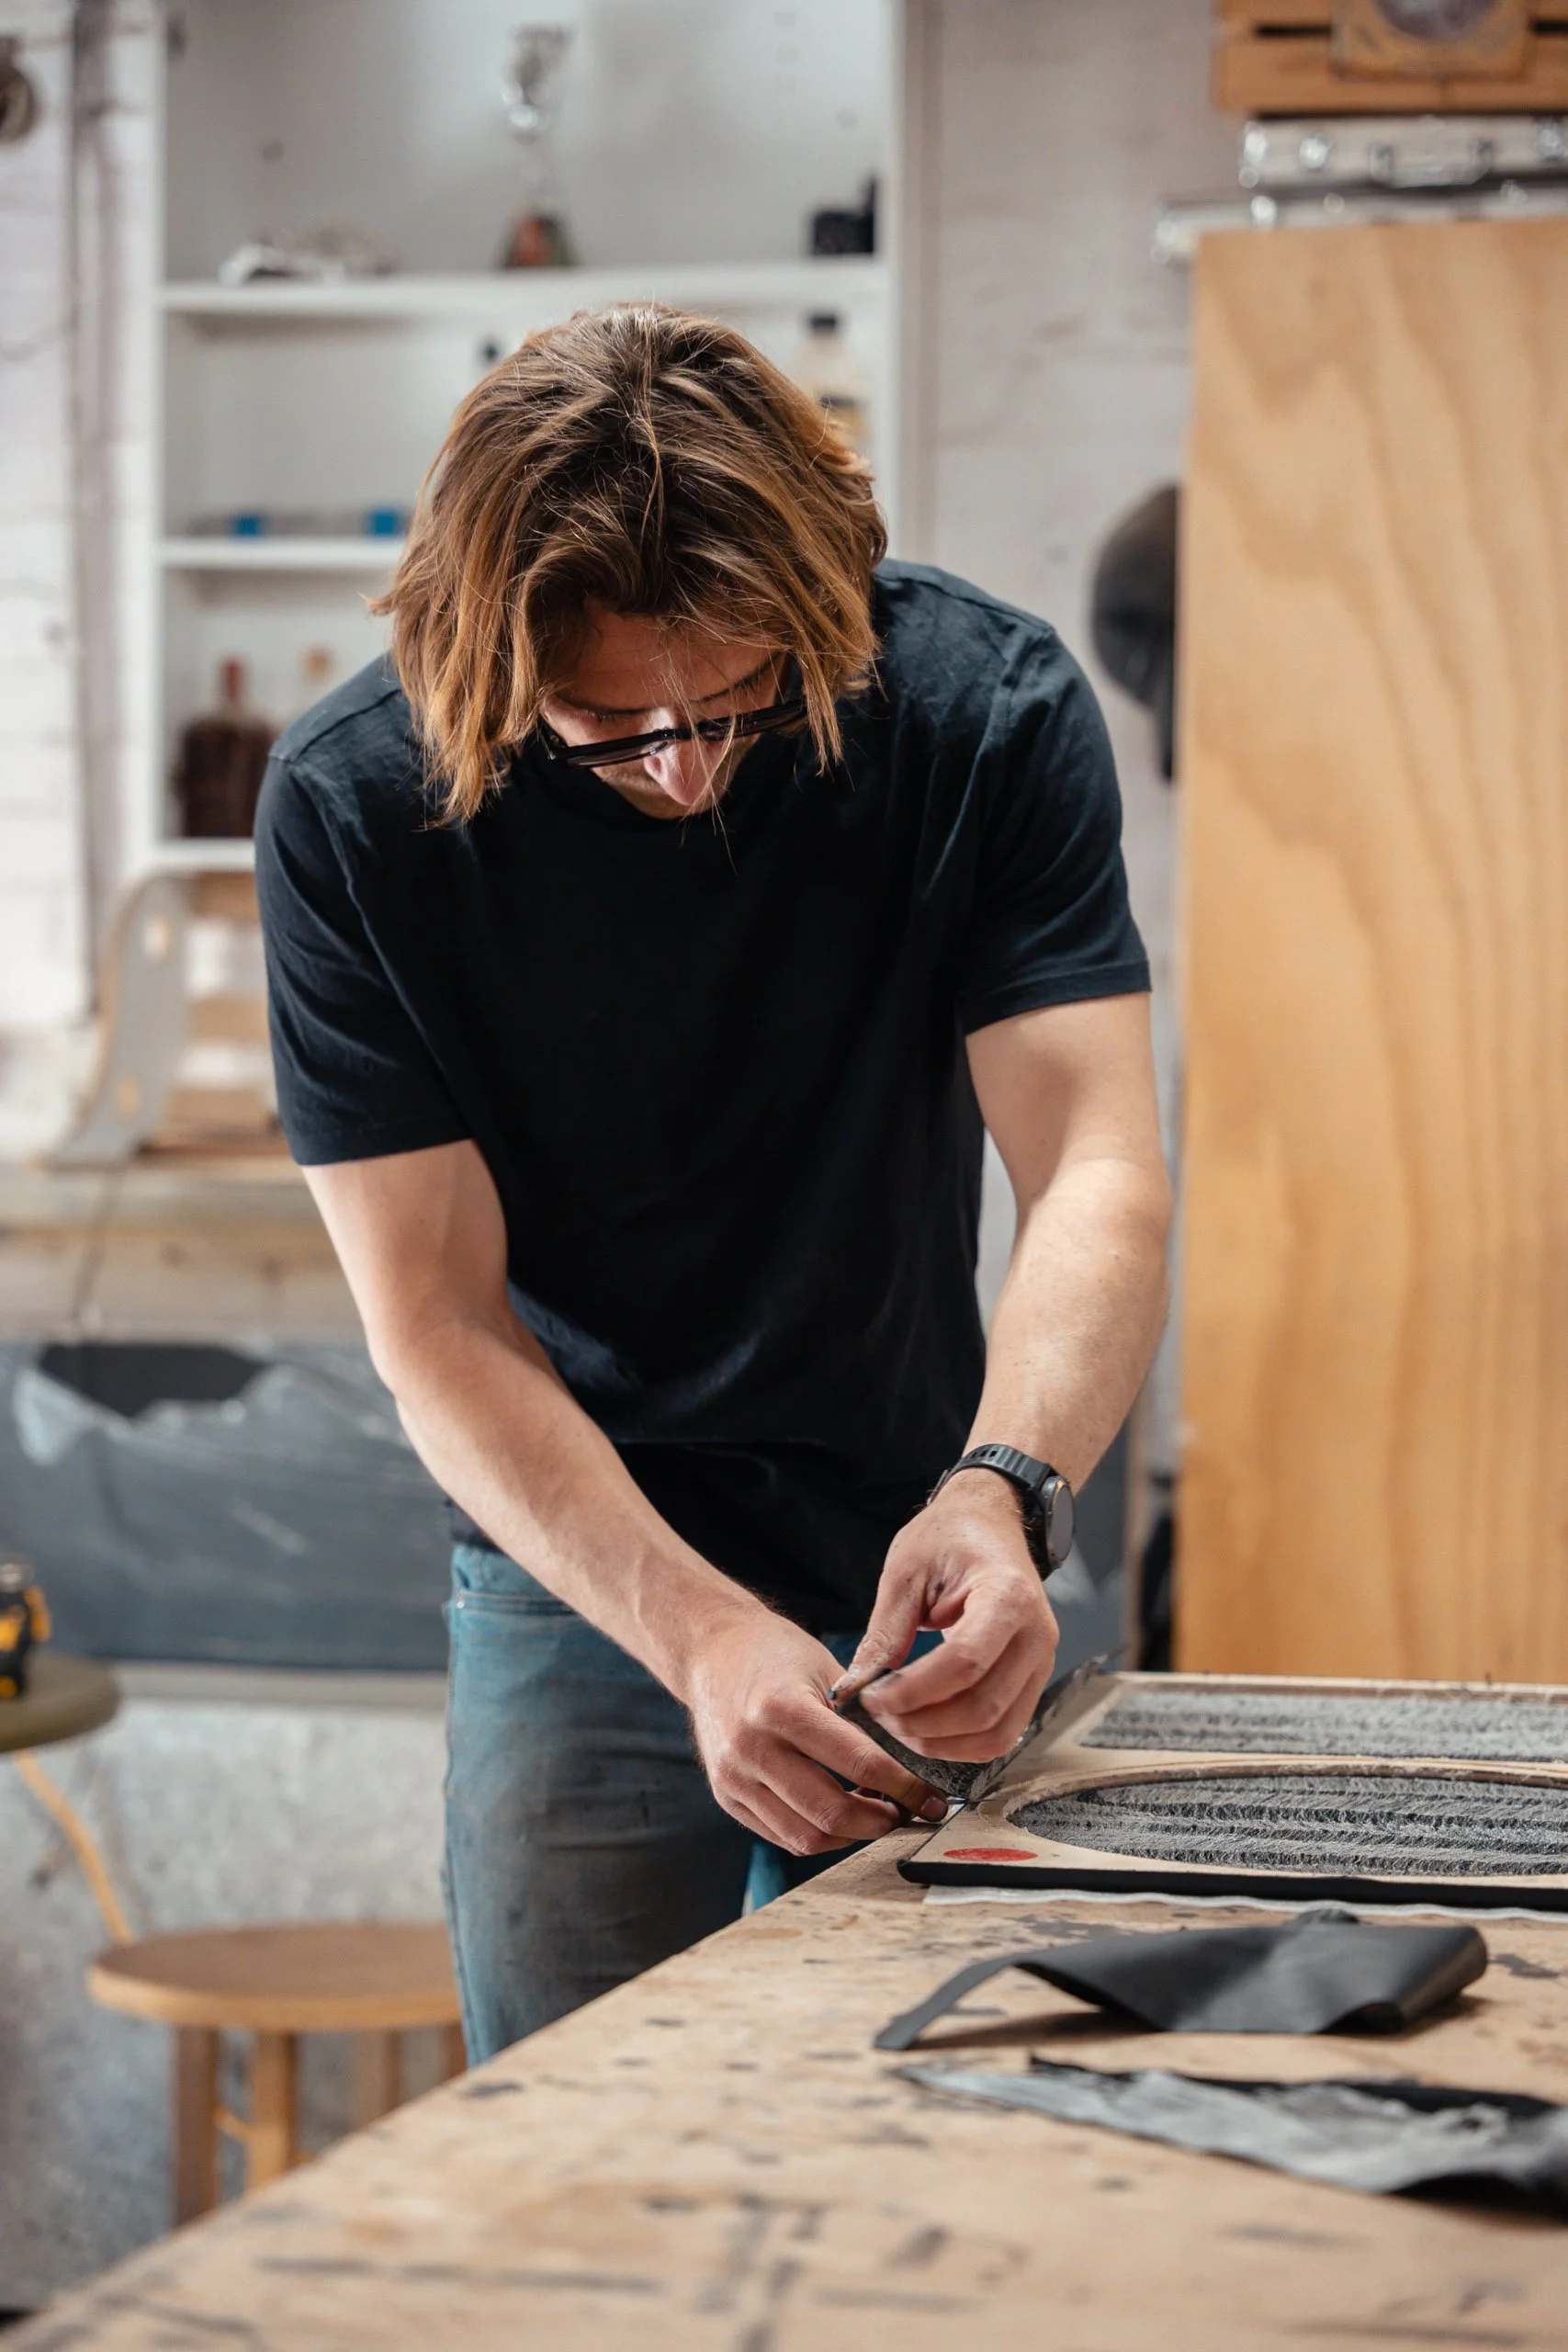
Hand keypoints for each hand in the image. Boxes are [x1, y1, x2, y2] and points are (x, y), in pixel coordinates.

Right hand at [683, 1607, 947, 1855]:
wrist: (709, 1652)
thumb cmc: (774, 1653)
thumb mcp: (825, 1668)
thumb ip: (863, 1716)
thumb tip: (914, 1764)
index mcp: (782, 1708)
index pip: (859, 1764)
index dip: (904, 1787)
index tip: (929, 1798)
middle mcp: (752, 1747)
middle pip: (830, 1813)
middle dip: (881, 1822)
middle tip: (907, 1812)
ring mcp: (733, 1777)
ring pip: (805, 1836)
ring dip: (850, 1835)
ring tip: (874, 1814)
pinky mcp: (725, 1795)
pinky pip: (780, 1835)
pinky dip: (817, 1833)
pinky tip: (840, 1814)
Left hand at [833, 1472, 1059, 1761]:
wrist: (990, 1523)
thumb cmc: (947, 1538)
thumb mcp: (905, 1572)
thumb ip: (884, 1633)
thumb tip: (855, 1689)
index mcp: (1007, 1595)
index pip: (965, 1662)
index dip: (914, 1691)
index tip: (871, 1697)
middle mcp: (1036, 1635)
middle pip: (983, 1707)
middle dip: (922, 1723)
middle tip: (877, 1715)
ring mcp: (1041, 1663)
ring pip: (997, 1733)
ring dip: (941, 1743)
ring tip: (897, 1725)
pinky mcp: (1033, 1682)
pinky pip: (1003, 1733)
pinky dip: (962, 1745)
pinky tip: (924, 1729)